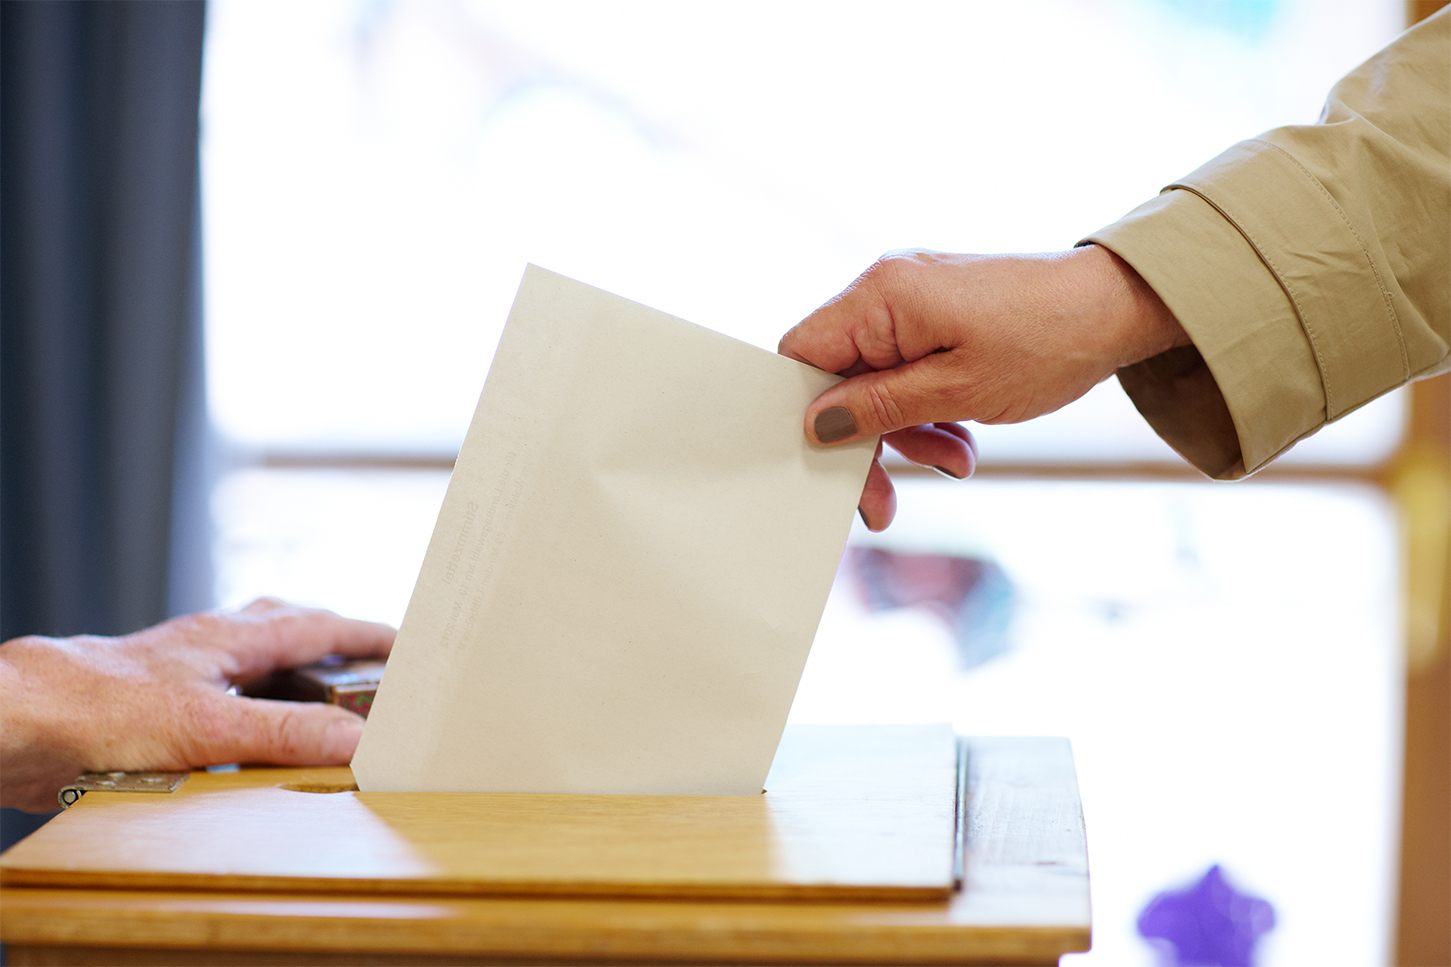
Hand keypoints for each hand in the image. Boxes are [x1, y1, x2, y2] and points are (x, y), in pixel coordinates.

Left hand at [0, 598, 394, 811]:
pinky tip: (253, 741)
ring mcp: (183, 673)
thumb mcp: (211, 726)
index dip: (367, 635)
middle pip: (288, 630)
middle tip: (373, 665)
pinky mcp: (157, 707)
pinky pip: (225, 700)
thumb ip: (286, 733)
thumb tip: (355, 741)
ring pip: (254, 663)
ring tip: (324, 705)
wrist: (20, 722)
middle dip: (335, 643)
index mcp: (232, 636)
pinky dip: (254, 713)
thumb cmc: (100, 705)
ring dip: (294, 678)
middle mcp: (210, 647)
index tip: (407, 643)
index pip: (319, 626)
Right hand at [779, 244, 1187, 528]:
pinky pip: (908, 372)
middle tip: (885, 500)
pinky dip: (928, 412)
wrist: (1118, 307)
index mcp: (881, 296)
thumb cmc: (1047, 339)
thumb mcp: (957, 391)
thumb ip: (878, 407)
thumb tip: (816, 424)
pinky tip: (961, 440)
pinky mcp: (937, 316)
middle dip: (867, 439)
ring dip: (907, 433)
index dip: (804, 411)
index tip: (831, 463)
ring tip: (955, 461)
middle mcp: (887, 290)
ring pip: (875, 382)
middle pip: (838, 376)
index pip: (802, 353)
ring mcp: (913, 302)